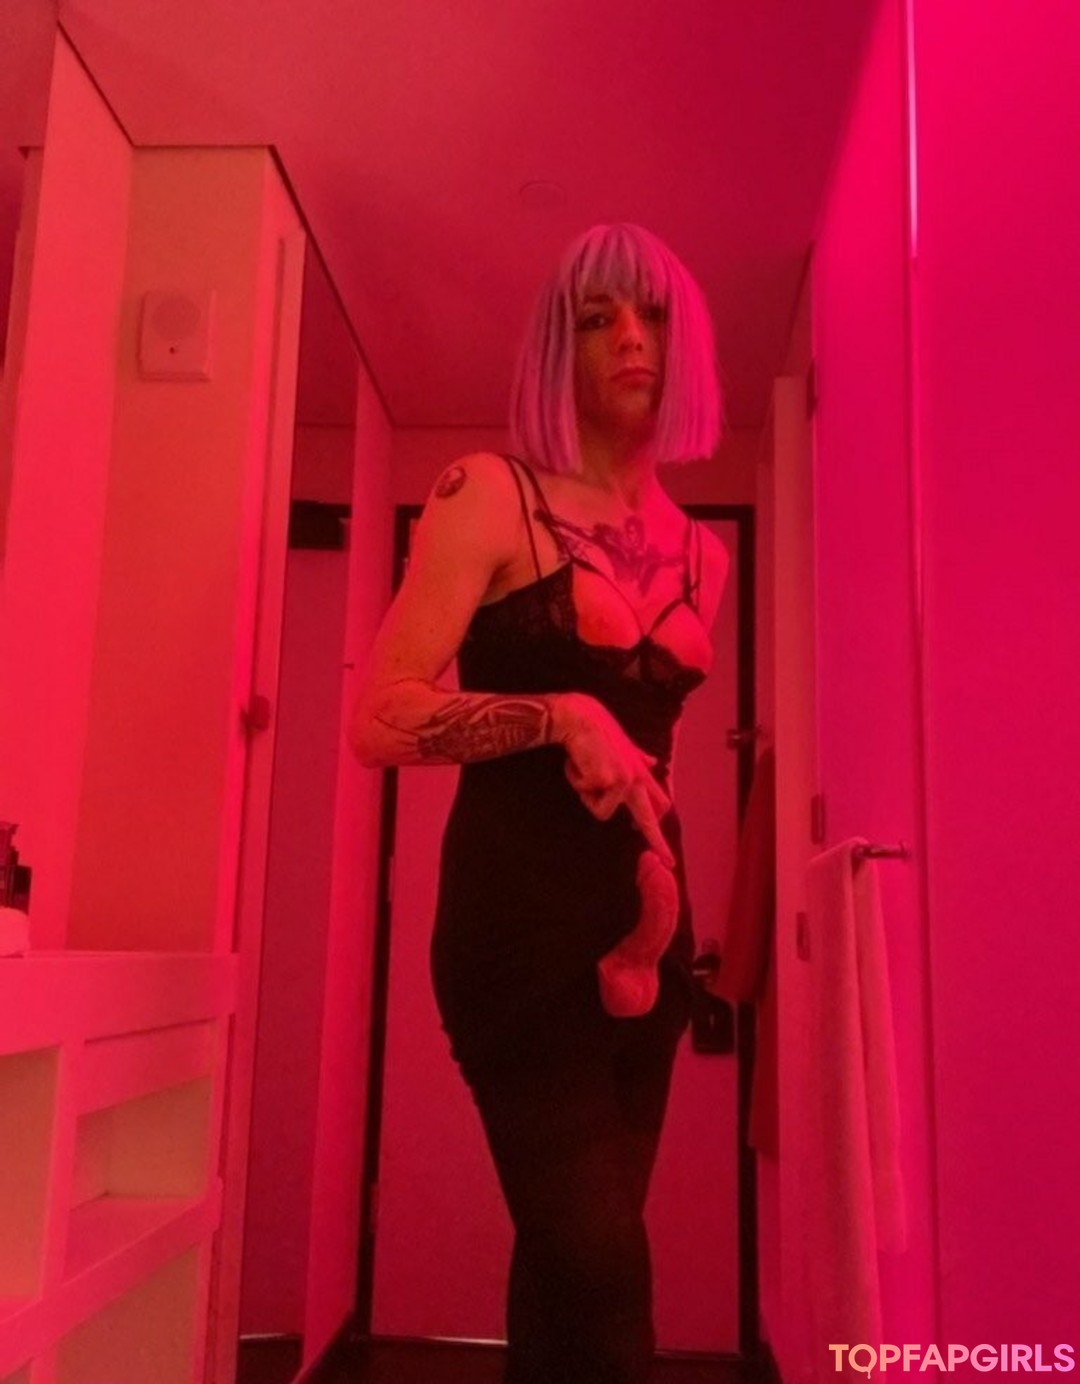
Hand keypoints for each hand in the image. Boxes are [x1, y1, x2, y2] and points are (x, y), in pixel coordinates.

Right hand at [553, 694, 674, 866]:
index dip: (660, 835)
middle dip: (654, 839)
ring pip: (602, 812)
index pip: (659, 806)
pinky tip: (578, 763)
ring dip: (586, 795)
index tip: (669, 859)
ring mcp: (626, 781)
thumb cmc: (596, 733)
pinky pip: (587, 796)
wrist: (581, 717)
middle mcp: (638, 780)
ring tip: (584, 771)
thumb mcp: (625, 747)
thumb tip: (652, 760)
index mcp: (642, 774)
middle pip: (648, 819)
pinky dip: (576, 781)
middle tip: (667, 861)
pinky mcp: (610, 780)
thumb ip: (639, 757)